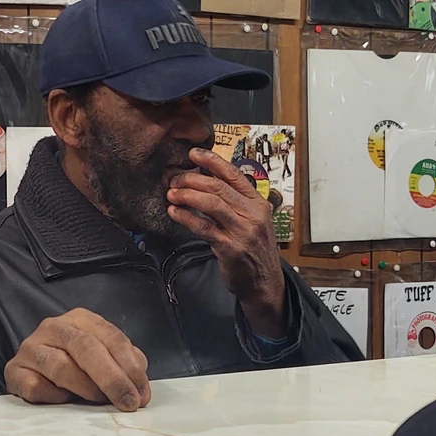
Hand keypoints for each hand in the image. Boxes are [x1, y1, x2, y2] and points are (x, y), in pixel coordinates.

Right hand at [5, 308, 150, 410]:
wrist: (31, 373)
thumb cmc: (75, 366)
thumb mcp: (103, 358)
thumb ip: (125, 366)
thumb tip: (140, 389)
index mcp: (80, 319)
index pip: (110, 336)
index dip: (129, 366)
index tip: (141, 394)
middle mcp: (53, 327)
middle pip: (86, 348)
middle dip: (112, 378)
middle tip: (127, 402)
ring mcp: (31, 348)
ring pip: (61, 367)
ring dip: (87, 388)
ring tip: (100, 402)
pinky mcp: (14, 371)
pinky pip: (37, 386)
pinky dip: (55, 397)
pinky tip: (65, 401)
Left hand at [166, 147, 287, 337]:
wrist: (264, 282)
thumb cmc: (254, 249)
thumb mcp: (252, 220)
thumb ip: (234, 202)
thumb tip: (206, 180)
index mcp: (258, 203)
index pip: (233, 174)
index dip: (212, 161)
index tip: (194, 154)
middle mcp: (252, 214)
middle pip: (218, 187)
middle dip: (191, 179)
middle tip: (174, 179)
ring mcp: (242, 231)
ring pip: (211, 203)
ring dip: (186, 195)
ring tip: (171, 193)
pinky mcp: (230, 247)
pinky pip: (203, 227)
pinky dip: (185, 217)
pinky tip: (174, 212)